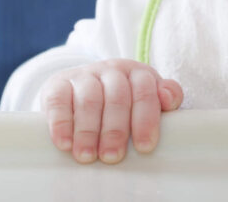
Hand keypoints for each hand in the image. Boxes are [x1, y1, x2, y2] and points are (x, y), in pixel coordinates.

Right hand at [40, 59, 182, 164]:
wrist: (79, 86)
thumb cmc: (121, 100)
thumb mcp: (145, 97)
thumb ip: (166, 97)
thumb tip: (169, 100)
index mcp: (137, 72)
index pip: (145, 92)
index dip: (146, 120)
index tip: (144, 147)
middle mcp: (111, 70)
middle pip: (117, 98)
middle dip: (116, 130)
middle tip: (113, 157)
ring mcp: (84, 75)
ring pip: (89, 100)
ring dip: (88, 131)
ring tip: (88, 156)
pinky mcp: (57, 85)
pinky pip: (59, 101)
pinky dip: (62, 124)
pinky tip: (65, 143)